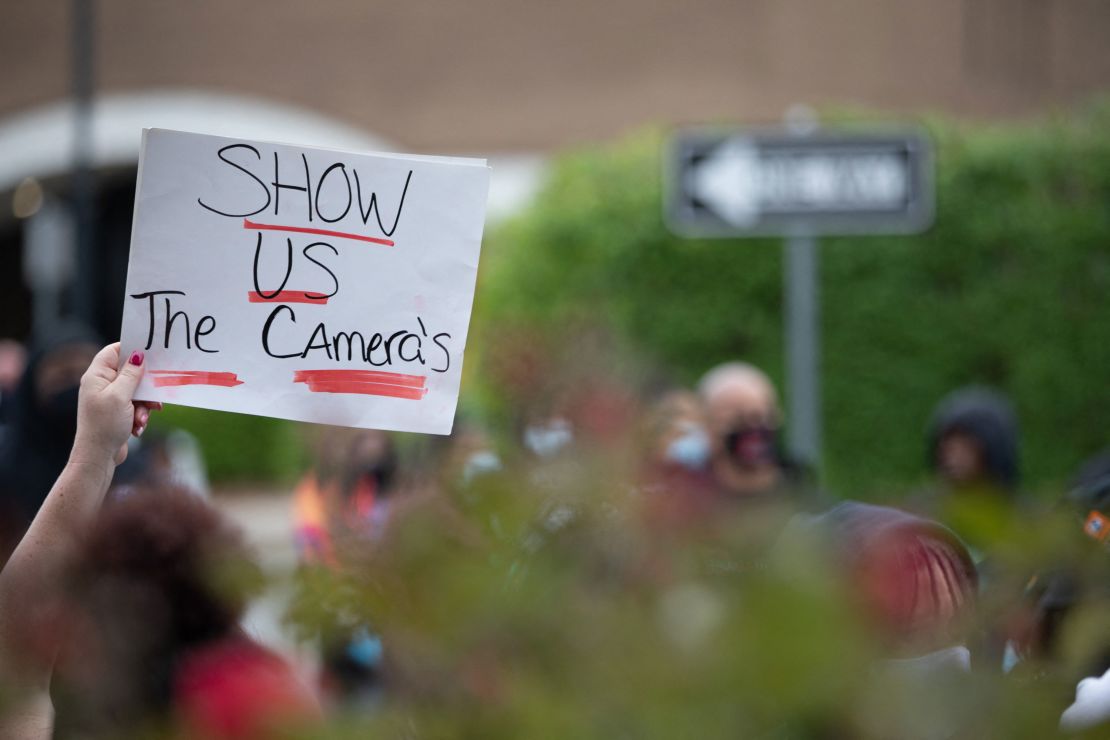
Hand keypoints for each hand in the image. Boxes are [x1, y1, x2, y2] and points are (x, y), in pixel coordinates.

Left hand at [71, 343, 162, 466]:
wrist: (98, 456)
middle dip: (144, 385)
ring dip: (144, 404)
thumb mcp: (120, 396)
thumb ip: (130, 374)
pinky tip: (138, 427)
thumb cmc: (104, 424)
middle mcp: (102, 384)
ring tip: (141, 418)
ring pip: (136, 391)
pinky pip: (136, 406)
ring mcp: (110, 399)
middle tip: (154, 393)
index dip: (131, 349)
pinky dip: (140, 415)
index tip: (150, 353)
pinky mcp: (118, 412)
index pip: (114, 351)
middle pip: (130, 372)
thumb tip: (138, 355)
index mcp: (97, 376)